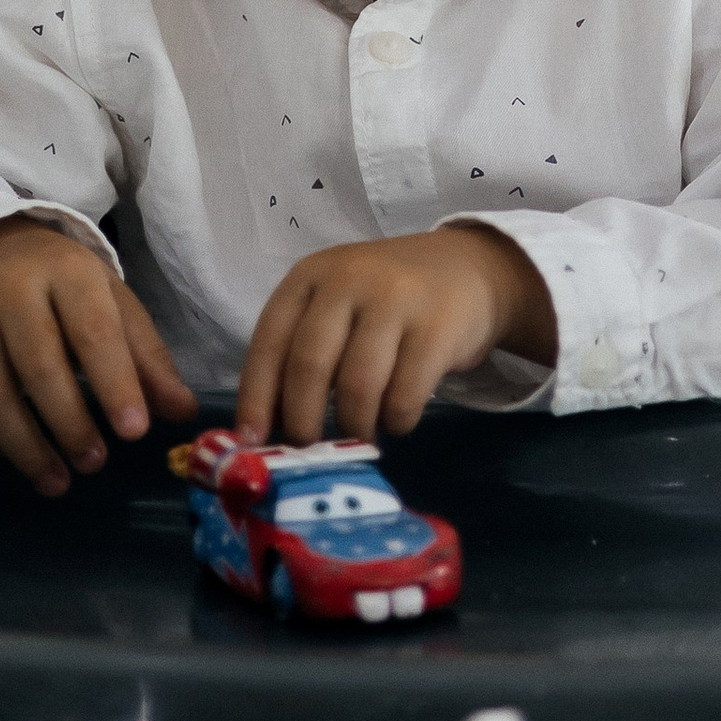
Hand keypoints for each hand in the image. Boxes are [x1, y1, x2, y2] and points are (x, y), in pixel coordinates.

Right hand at [0, 218, 195, 497]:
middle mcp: (10, 286)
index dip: (115, 384)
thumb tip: (183, 413)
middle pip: (40, 367)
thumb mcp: (110, 303)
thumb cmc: (60, 285)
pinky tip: (17, 457)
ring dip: (28, 447)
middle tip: (95, 463)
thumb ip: (146, 358)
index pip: (93, 330)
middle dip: (71, 424)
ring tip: (59, 480)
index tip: (134, 433)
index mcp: (66, 269)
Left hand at [236, 227, 557, 445]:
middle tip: (311, 451)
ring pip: (356, 387)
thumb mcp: (338, 306)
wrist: (468, 270)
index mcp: (311, 275)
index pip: (270, 340)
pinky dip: (395, 422)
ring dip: (354, 426)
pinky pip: (403, 398)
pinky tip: (397, 416)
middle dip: (303, 422)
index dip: (256, 396)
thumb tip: (266, 431)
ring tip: (361, 432)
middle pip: (309, 365)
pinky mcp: (437, 328)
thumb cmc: (387, 301)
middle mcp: (348, 279)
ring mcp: (396, 299)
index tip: (251, 442)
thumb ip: (303, 352)